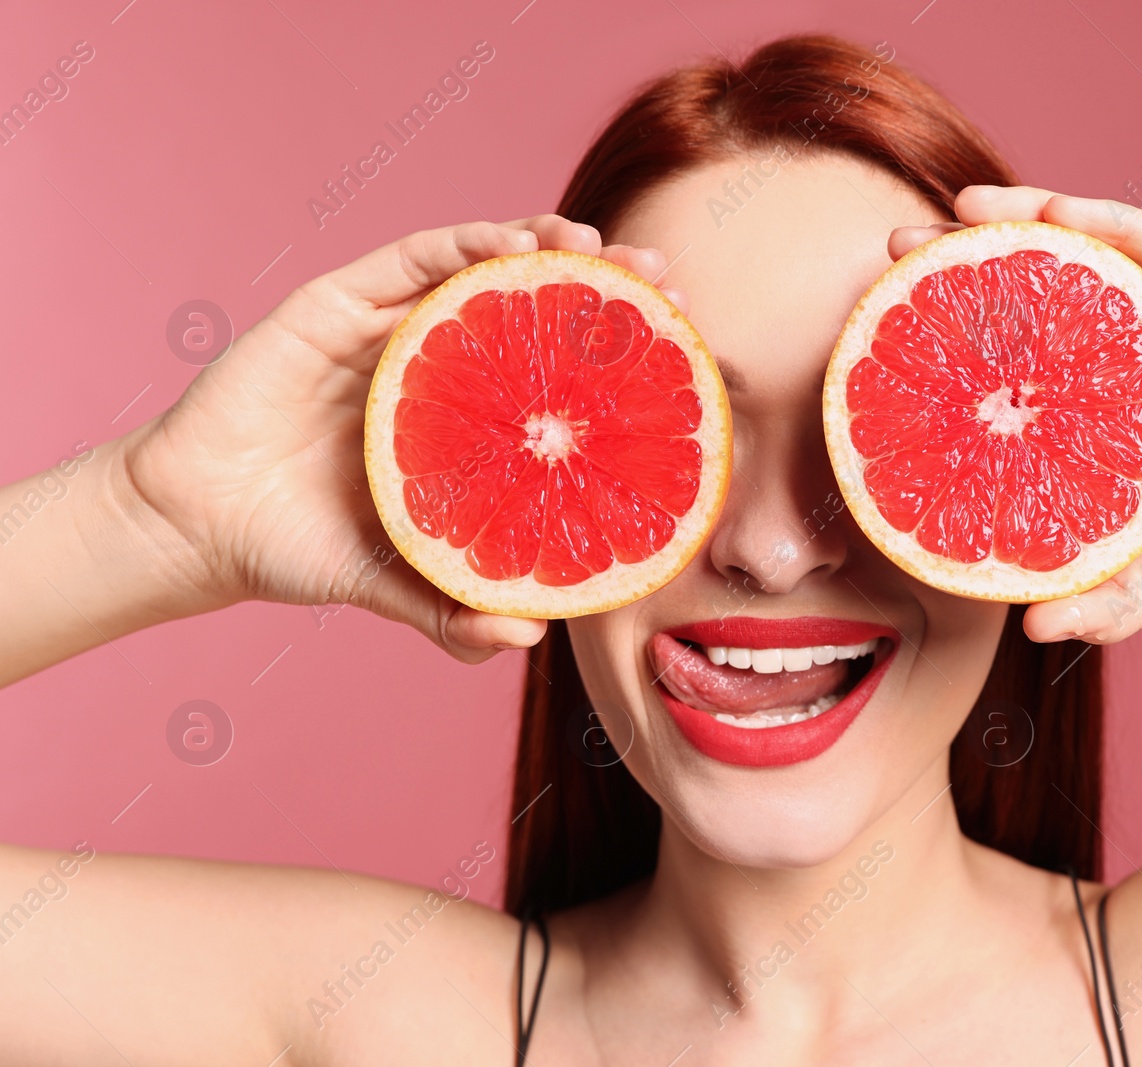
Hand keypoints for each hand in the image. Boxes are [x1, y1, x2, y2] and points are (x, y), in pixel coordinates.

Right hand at [122, 216, 682, 661]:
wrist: (197, 527)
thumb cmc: (298, 549)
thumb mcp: (393, 581)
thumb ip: (454, 609)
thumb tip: (531, 636)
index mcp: (460, 421)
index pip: (553, 375)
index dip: (614, 357)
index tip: (679, 350)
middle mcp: (435, 364)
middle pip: (534, 311)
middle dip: (604, 292)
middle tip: (666, 285)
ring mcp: (389, 329)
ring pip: (481, 269)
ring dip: (548, 248)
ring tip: (604, 248)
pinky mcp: (338, 305)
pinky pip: (412, 261)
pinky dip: (466, 246)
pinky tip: (516, 245)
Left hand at [889, 186, 1141, 642]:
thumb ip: (1111, 595)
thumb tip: (1031, 624)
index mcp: (1136, 393)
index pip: (1038, 343)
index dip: (968, 325)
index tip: (891, 321)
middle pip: (1061, 283)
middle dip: (978, 261)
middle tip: (899, 251)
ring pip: (1117, 247)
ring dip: (1040, 219)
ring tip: (967, 212)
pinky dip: (1128, 228)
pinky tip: (1071, 216)